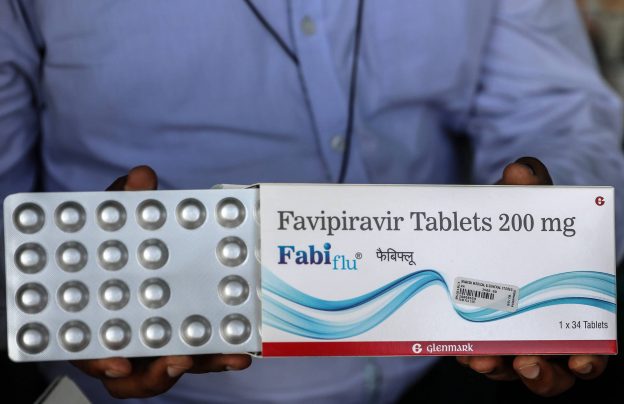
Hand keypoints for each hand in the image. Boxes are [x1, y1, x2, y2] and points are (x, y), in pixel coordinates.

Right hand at [71, 165, 251, 397]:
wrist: (143, 237)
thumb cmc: (120, 234)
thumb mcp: (118, 213)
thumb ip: (124, 199)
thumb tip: (141, 177)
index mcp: (97, 315)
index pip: (90, 349)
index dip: (101, 361)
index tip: (119, 363)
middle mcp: (126, 336)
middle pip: (135, 373)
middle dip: (157, 372)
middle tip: (179, 359)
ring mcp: (158, 341)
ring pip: (171, 368)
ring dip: (198, 364)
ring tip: (226, 355)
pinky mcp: (187, 339)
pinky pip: (202, 356)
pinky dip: (220, 354)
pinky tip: (243, 350)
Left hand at [457, 157, 606, 395]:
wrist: (487, 232)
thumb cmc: (519, 225)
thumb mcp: (528, 206)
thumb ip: (531, 188)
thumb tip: (520, 170)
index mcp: (566, 306)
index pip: (588, 344)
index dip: (588, 358)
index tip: (581, 361)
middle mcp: (542, 331)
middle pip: (551, 370)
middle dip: (542, 373)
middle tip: (527, 362)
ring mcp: (510, 338)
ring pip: (511, 369)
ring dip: (499, 369)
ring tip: (481, 361)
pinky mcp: (478, 338)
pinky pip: (476, 356)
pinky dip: (468, 356)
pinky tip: (458, 350)